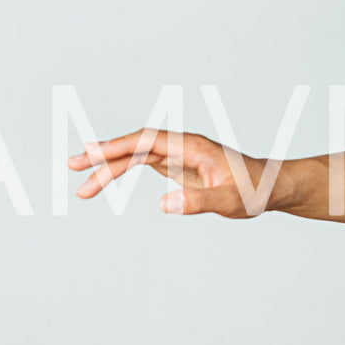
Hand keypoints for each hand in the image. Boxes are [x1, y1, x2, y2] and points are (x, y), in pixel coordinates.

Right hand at [66, 128, 278, 217]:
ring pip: (136, 155)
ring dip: (109, 168)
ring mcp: (179, 153)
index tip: (92, 154)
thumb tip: (164, 204)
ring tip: (83, 188)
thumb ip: (199, 202)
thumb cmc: (256, 191)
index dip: (118, 145)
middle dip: (103, 157)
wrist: (271, 187)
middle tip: (72, 168)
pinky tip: (105, 179)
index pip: (148, 140)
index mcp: (193, 146)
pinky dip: (122, 171)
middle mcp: (183, 145)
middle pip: (135, 146)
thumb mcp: (231, 202)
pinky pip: (143, 163)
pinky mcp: (178, 165)